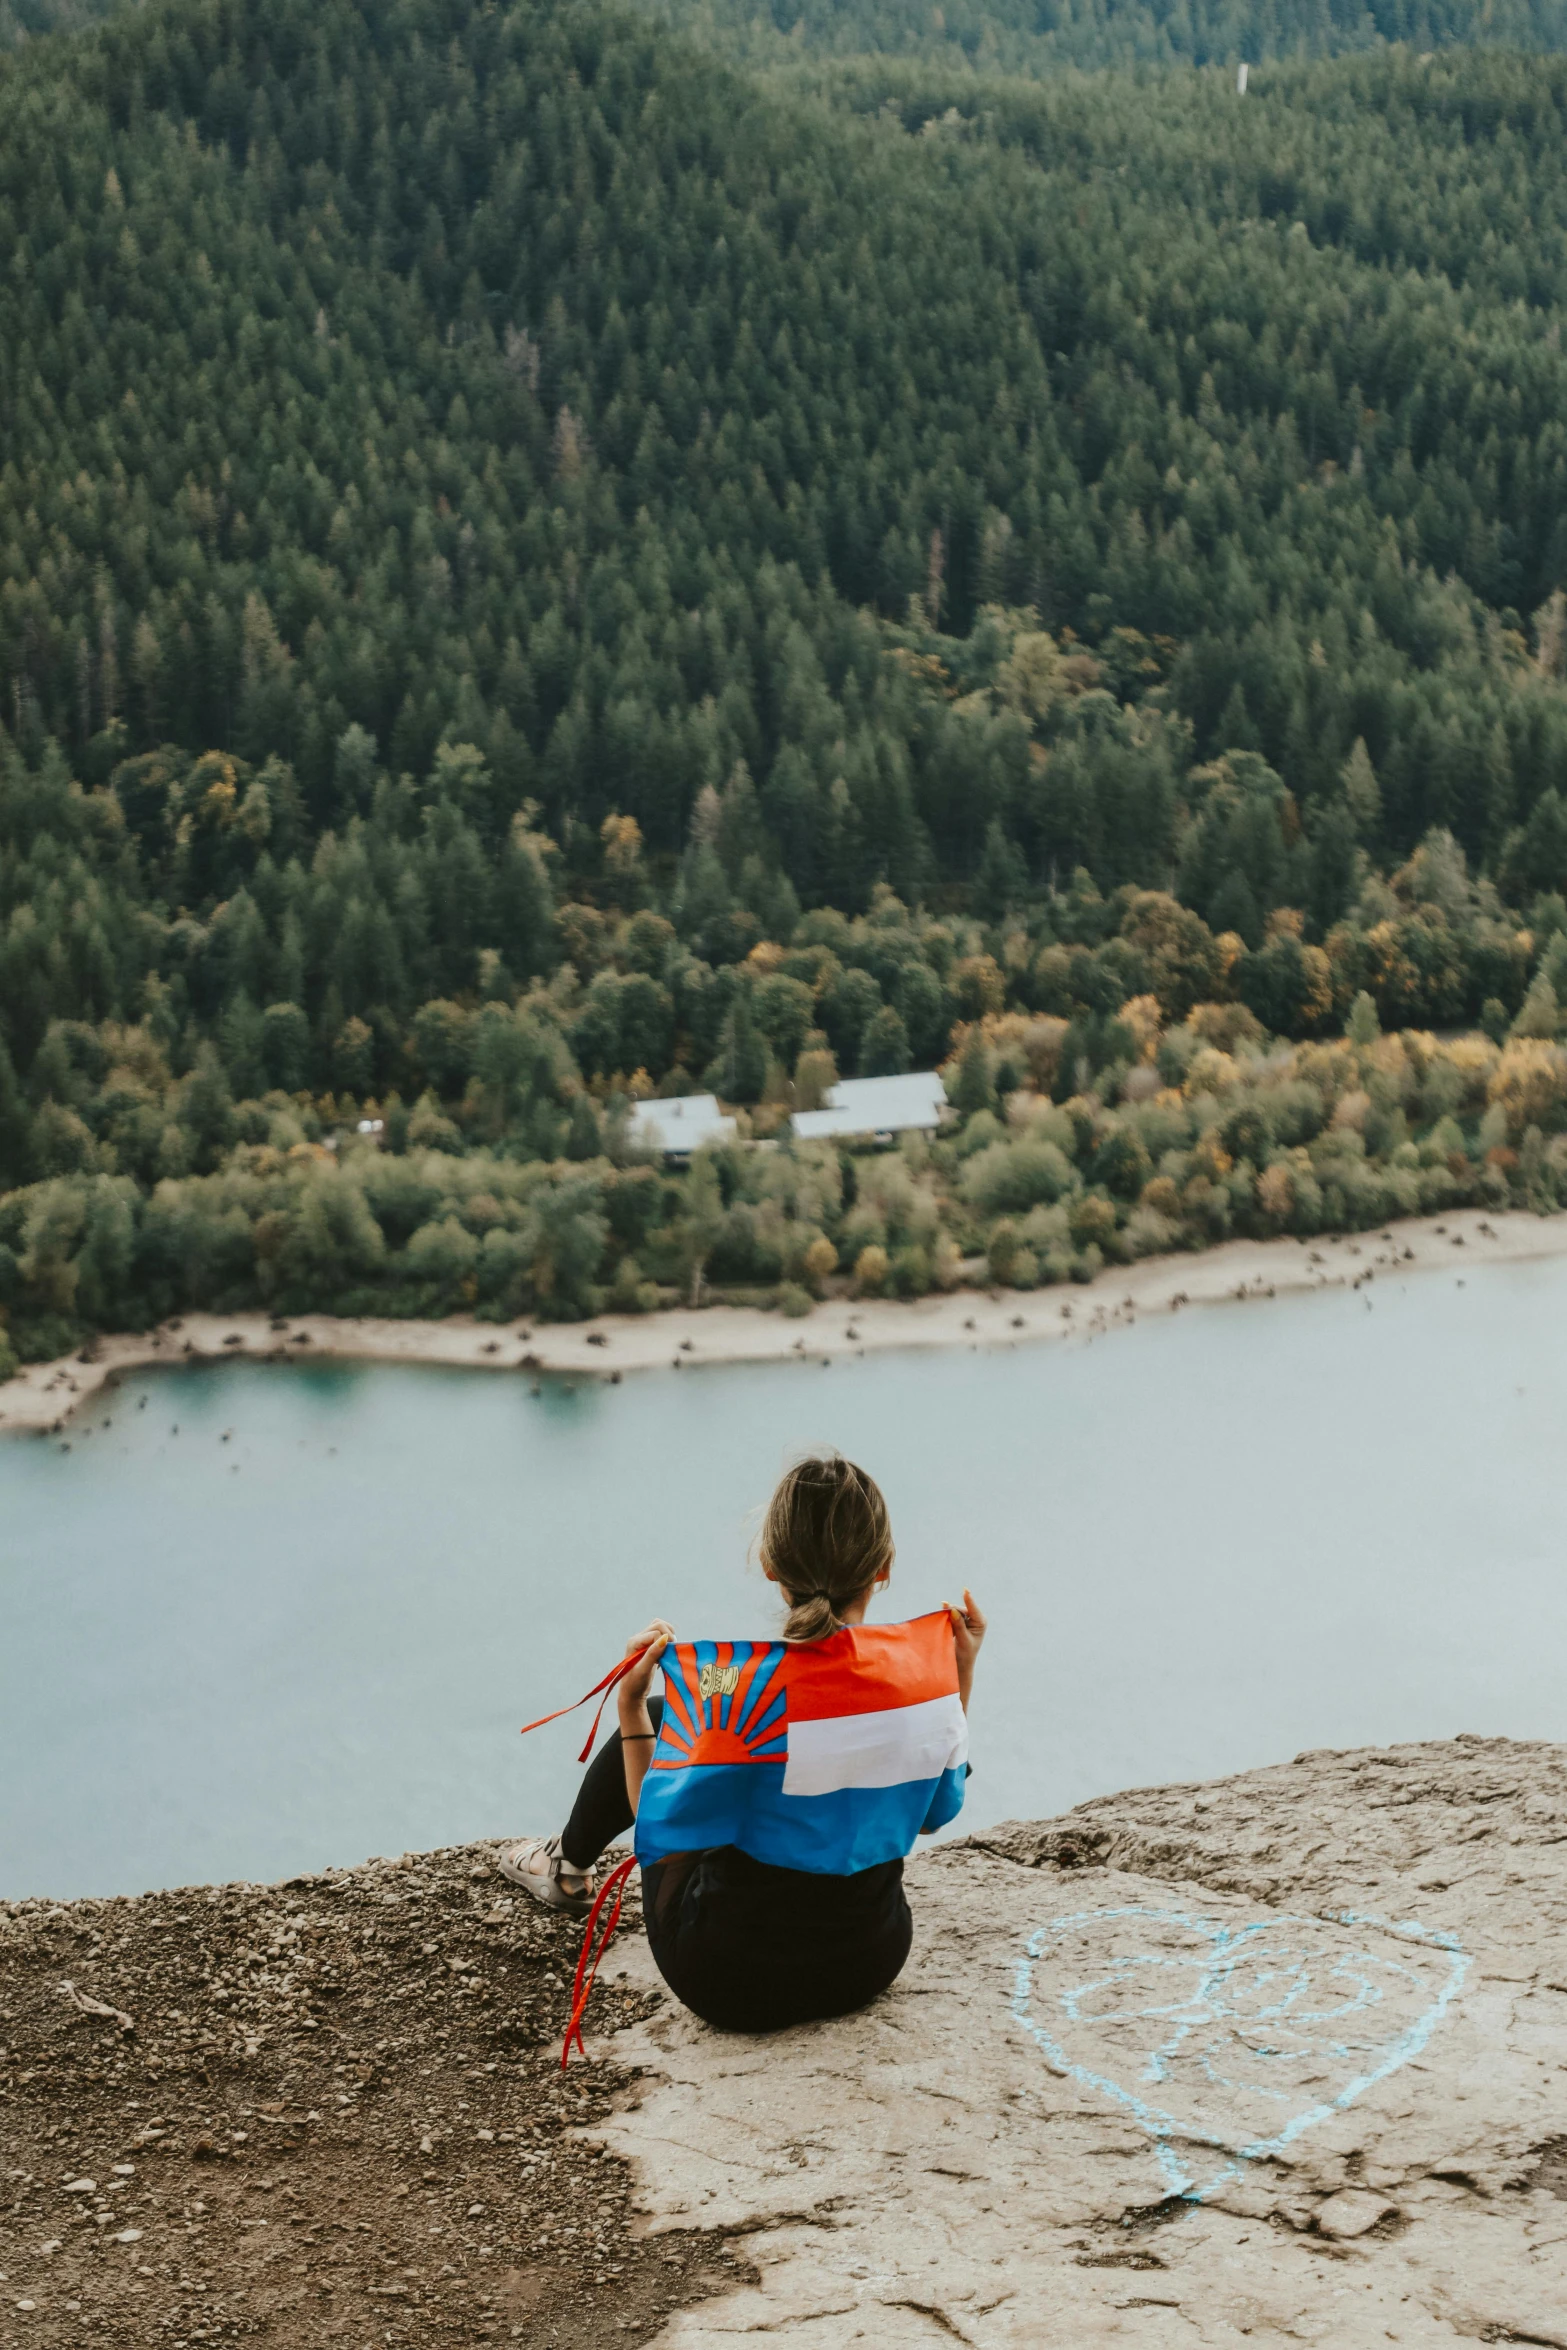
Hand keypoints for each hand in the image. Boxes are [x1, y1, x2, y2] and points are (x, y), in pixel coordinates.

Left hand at [617, 1619, 673, 1713]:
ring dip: (669, 1636)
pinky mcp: (649, 1646)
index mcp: (634, 1642)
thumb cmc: (635, 1684)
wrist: (631, 1694)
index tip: (668, 1654)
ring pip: (660, 1627)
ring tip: (669, 1650)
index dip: (665, 1640)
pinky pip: (661, 1635)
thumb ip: (653, 1654)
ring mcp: (644, 1642)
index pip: (655, 1632)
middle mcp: (638, 1639)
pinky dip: (667, 1641)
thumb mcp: (643, 1670)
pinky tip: (666, 1653)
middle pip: (658, 1624)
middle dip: (668, 1635)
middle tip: (671, 1650)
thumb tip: (665, 1639)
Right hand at [946, 1589, 985, 1710]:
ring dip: (947, 1614)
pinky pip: (950, 1615)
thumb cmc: (965, 1654)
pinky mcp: (959, 1622)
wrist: (961, 1664)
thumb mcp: (963, 1640)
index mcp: (980, 1622)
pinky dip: (945, 1617)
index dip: (968, 1599)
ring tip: (943, 1621)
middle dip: (951, 1610)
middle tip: (942, 1607)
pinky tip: (941, 1615)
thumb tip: (954, 1611)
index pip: (973, 1609)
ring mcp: (967, 1619)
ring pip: (954, 1611)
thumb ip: (959, 1625)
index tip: (965, 1590)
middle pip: (960, 1609)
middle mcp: (975, 1618)